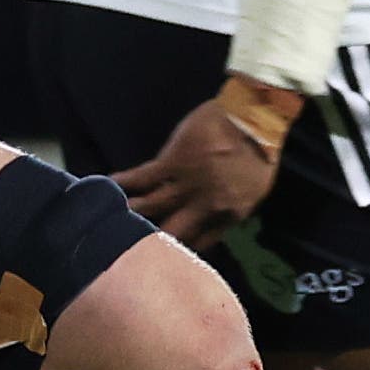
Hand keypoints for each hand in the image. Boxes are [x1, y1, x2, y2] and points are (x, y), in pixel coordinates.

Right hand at [121, 92, 283, 246]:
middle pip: (171, 234)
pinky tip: (108, 185)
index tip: (164, 252)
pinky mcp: (171, 162)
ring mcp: (187, 184)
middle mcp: (205, 206)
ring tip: (110, 218)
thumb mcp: (255, 191)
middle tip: (130, 244)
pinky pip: (142, 177)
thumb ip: (232, 210)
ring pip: (150, 207)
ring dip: (130, 212)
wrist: (254, 118)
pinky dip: (123, 182)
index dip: (179, 250)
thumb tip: (212, 220)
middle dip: (150, 241)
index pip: (199, 244)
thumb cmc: (261, 151)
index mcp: (229, 216)